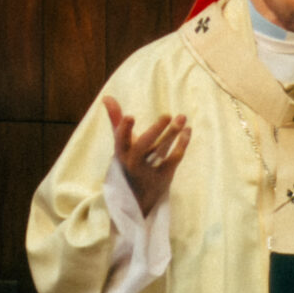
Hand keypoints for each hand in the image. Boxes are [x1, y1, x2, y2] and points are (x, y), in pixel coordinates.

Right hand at [104, 95, 190, 217]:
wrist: (138, 196)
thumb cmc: (129, 159)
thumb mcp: (122, 142)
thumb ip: (116, 119)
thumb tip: (106, 96)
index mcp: (121, 152)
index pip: (121, 140)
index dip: (124, 129)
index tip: (130, 117)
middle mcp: (133, 162)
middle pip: (143, 146)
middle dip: (155, 131)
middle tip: (167, 115)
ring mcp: (149, 170)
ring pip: (161, 151)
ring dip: (172, 133)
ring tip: (182, 117)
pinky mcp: (164, 176)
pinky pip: (174, 158)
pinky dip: (182, 144)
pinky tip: (187, 131)